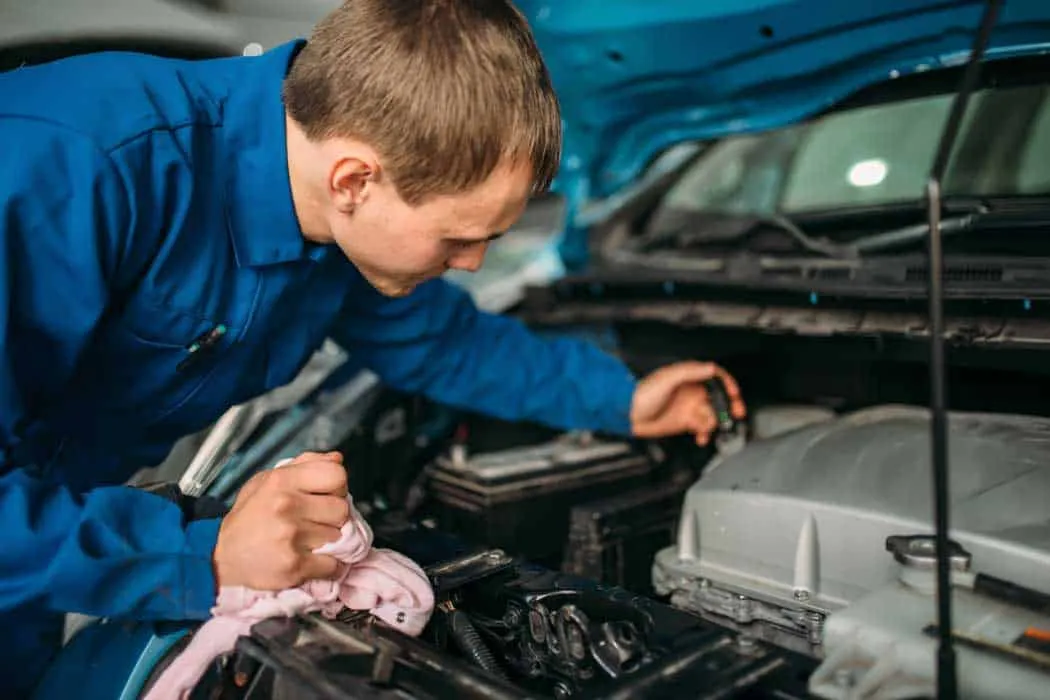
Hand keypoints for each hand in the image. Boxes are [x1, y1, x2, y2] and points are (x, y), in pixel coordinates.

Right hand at [213, 451, 349, 590]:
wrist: (221, 556)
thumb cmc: (249, 517)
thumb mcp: (267, 481)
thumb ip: (304, 465)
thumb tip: (336, 459)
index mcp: (281, 481)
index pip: (336, 476)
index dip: (337, 487)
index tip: (328, 496)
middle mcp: (286, 505)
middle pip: (341, 509)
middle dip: (333, 517)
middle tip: (316, 521)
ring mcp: (291, 536)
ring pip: (338, 537)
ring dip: (328, 542)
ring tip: (307, 540)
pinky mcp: (294, 565)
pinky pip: (333, 565)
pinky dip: (328, 566)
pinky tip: (312, 560)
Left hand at [630, 361, 745, 445]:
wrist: (626, 414)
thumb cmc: (641, 393)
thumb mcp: (667, 378)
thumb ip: (689, 372)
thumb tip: (710, 368)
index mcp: (688, 377)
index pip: (715, 377)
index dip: (728, 384)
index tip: (734, 394)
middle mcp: (691, 391)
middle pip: (718, 397)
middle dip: (729, 405)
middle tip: (735, 414)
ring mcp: (688, 407)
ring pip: (712, 414)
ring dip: (714, 422)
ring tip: (706, 427)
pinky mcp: (684, 422)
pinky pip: (702, 427)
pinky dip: (705, 433)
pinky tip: (701, 437)